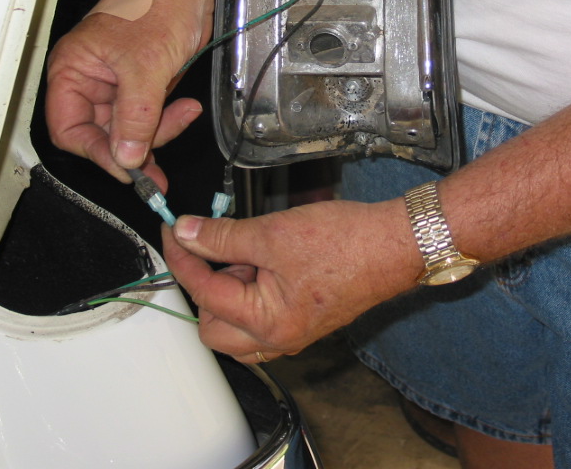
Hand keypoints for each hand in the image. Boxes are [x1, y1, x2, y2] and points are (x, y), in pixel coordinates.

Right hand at [45, 4, 203, 183]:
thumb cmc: (156, 1)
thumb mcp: (145, 66)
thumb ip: (134, 117)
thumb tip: (126, 157)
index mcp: (73, 70)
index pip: (69, 129)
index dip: (96, 152)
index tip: (126, 166)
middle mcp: (90, 80)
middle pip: (99, 135)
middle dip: (130, 148)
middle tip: (155, 166)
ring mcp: (117, 84)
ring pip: (127, 131)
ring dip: (155, 134)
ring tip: (182, 116)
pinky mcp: (143, 85)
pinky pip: (148, 118)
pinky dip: (166, 121)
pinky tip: (185, 110)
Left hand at [162, 199, 421, 363]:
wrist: (397, 244)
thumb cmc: (345, 242)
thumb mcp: (273, 232)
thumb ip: (223, 236)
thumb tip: (186, 232)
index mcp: (267, 324)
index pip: (203, 293)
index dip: (182, 257)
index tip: (173, 231)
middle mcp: (279, 339)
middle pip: (213, 327)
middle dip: (204, 286)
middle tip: (209, 247)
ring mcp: (293, 334)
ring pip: (237, 328)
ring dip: (228, 292)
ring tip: (247, 251)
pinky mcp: (305, 321)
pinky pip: (261, 320)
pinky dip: (252, 294)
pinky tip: (264, 259)